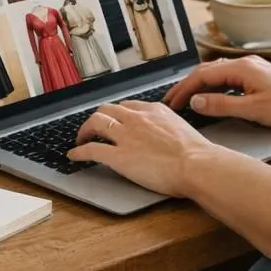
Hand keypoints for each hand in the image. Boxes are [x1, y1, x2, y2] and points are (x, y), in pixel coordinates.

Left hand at [67, 100, 214, 196]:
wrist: (195, 164)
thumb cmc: (196, 153)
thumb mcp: (182, 129)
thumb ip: (168, 127)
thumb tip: (167, 135)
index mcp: (154, 110)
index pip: (128, 106)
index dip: (117, 113)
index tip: (115, 119)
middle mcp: (136, 119)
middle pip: (107, 109)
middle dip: (97, 117)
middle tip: (93, 128)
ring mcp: (125, 136)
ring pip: (95, 123)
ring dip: (84, 131)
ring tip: (81, 139)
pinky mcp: (118, 156)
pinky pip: (91, 150)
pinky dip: (79, 152)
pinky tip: (74, 155)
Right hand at [162, 56, 270, 129]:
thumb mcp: (252, 110)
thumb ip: (221, 105)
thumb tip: (196, 102)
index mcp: (240, 68)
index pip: (202, 75)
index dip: (184, 89)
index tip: (171, 102)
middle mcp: (244, 62)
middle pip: (206, 70)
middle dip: (187, 85)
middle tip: (172, 100)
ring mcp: (251, 67)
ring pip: (217, 72)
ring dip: (200, 84)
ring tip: (186, 99)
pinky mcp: (257, 74)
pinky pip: (228, 76)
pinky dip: (214, 85)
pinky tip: (211, 96)